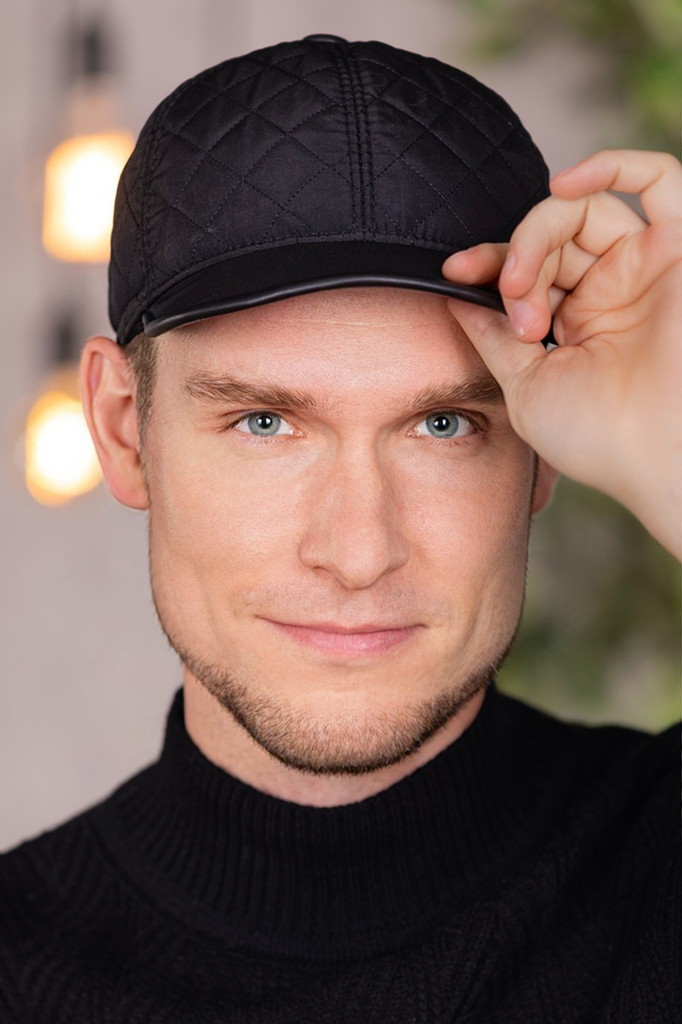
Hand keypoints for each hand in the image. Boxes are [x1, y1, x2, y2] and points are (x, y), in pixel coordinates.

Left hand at [441, 149, 681, 560]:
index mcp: (580, 324)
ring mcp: (648, 269)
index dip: (490, 263)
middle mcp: (615, 292)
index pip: (530, 269)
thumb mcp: (525, 387)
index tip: (454, 271)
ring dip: (539, 235)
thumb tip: (456, 297)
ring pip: (586, 211)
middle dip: (515, 260)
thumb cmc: (600, 439)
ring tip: (524, 286)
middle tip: (513, 305)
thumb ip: (494, 339)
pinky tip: (563, 186)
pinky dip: (612, 165)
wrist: (658, 456)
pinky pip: (660, 180)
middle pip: (553, 236)